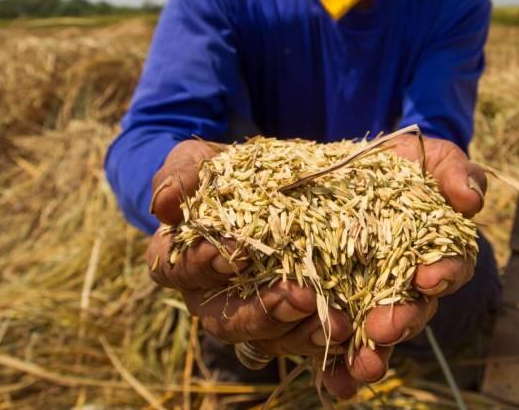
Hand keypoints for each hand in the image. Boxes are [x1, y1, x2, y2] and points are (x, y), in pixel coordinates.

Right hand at [147, 140, 353, 362]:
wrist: (265, 181)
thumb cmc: (224, 173)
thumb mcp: (203, 161)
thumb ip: (182, 173)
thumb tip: (163, 204)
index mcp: (180, 260)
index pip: (178, 271)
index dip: (203, 265)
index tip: (237, 253)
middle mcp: (211, 298)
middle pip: (225, 320)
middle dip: (262, 312)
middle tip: (299, 296)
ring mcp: (253, 316)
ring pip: (267, 341)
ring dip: (300, 335)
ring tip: (338, 322)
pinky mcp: (292, 324)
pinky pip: (305, 347)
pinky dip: (330, 356)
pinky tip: (355, 349)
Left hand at [319, 135, 485, 398]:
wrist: (350, 172)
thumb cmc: (400, 167)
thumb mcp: (428, 158)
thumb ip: (454, 172)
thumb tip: (470, 200)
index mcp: (435, 252)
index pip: (450, 267)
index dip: (445, 272)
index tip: (430, 275)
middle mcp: (406, 285)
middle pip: (411, 311)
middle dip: (402, 322)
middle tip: (386, 327)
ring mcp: (370, 300)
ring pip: (376, 337)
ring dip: (372, 355)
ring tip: (361, 365)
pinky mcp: (333, 308)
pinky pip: (336, 344)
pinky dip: (336, 369)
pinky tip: (332, 382)